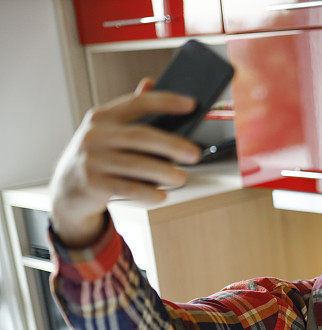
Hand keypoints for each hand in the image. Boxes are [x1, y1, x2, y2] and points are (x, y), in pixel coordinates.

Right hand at [49, 78, 201, 246]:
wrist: (67, 189)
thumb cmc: (99, 156)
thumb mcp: (109, 131)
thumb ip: (131, 111)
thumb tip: (151, 83)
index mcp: (102, 117)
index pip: (138, 103)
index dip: (167, 102)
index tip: (192, 105)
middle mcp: (94, 135)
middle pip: (141, 136)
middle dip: (172, 145)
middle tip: (195, 154)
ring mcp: (91, 160)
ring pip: (137, 165)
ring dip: (165, 173)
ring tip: (181, 178)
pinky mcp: (92, 185)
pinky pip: (128, 189)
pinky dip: (149, 194)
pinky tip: (162, 196)